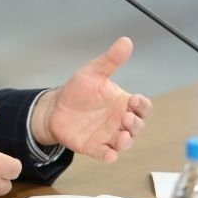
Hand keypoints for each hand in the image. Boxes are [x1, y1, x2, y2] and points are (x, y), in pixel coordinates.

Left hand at [31, 37, 152, 162]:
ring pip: (125, 143)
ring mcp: (108, 135)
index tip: (135, 101)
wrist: (55, 107)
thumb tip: (126, 41)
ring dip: (126, 142)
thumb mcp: (93, 72)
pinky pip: (105, 154)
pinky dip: (108, 156)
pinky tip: (109, 156)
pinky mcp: (95, 147)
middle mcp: (119, 121)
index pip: (142, 107)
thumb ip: (110, 60)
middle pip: (137, 126)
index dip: (142, 105)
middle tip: (126, 117)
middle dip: (135, 124)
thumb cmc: (78, 90)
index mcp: (123, 103)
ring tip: (121, 137)